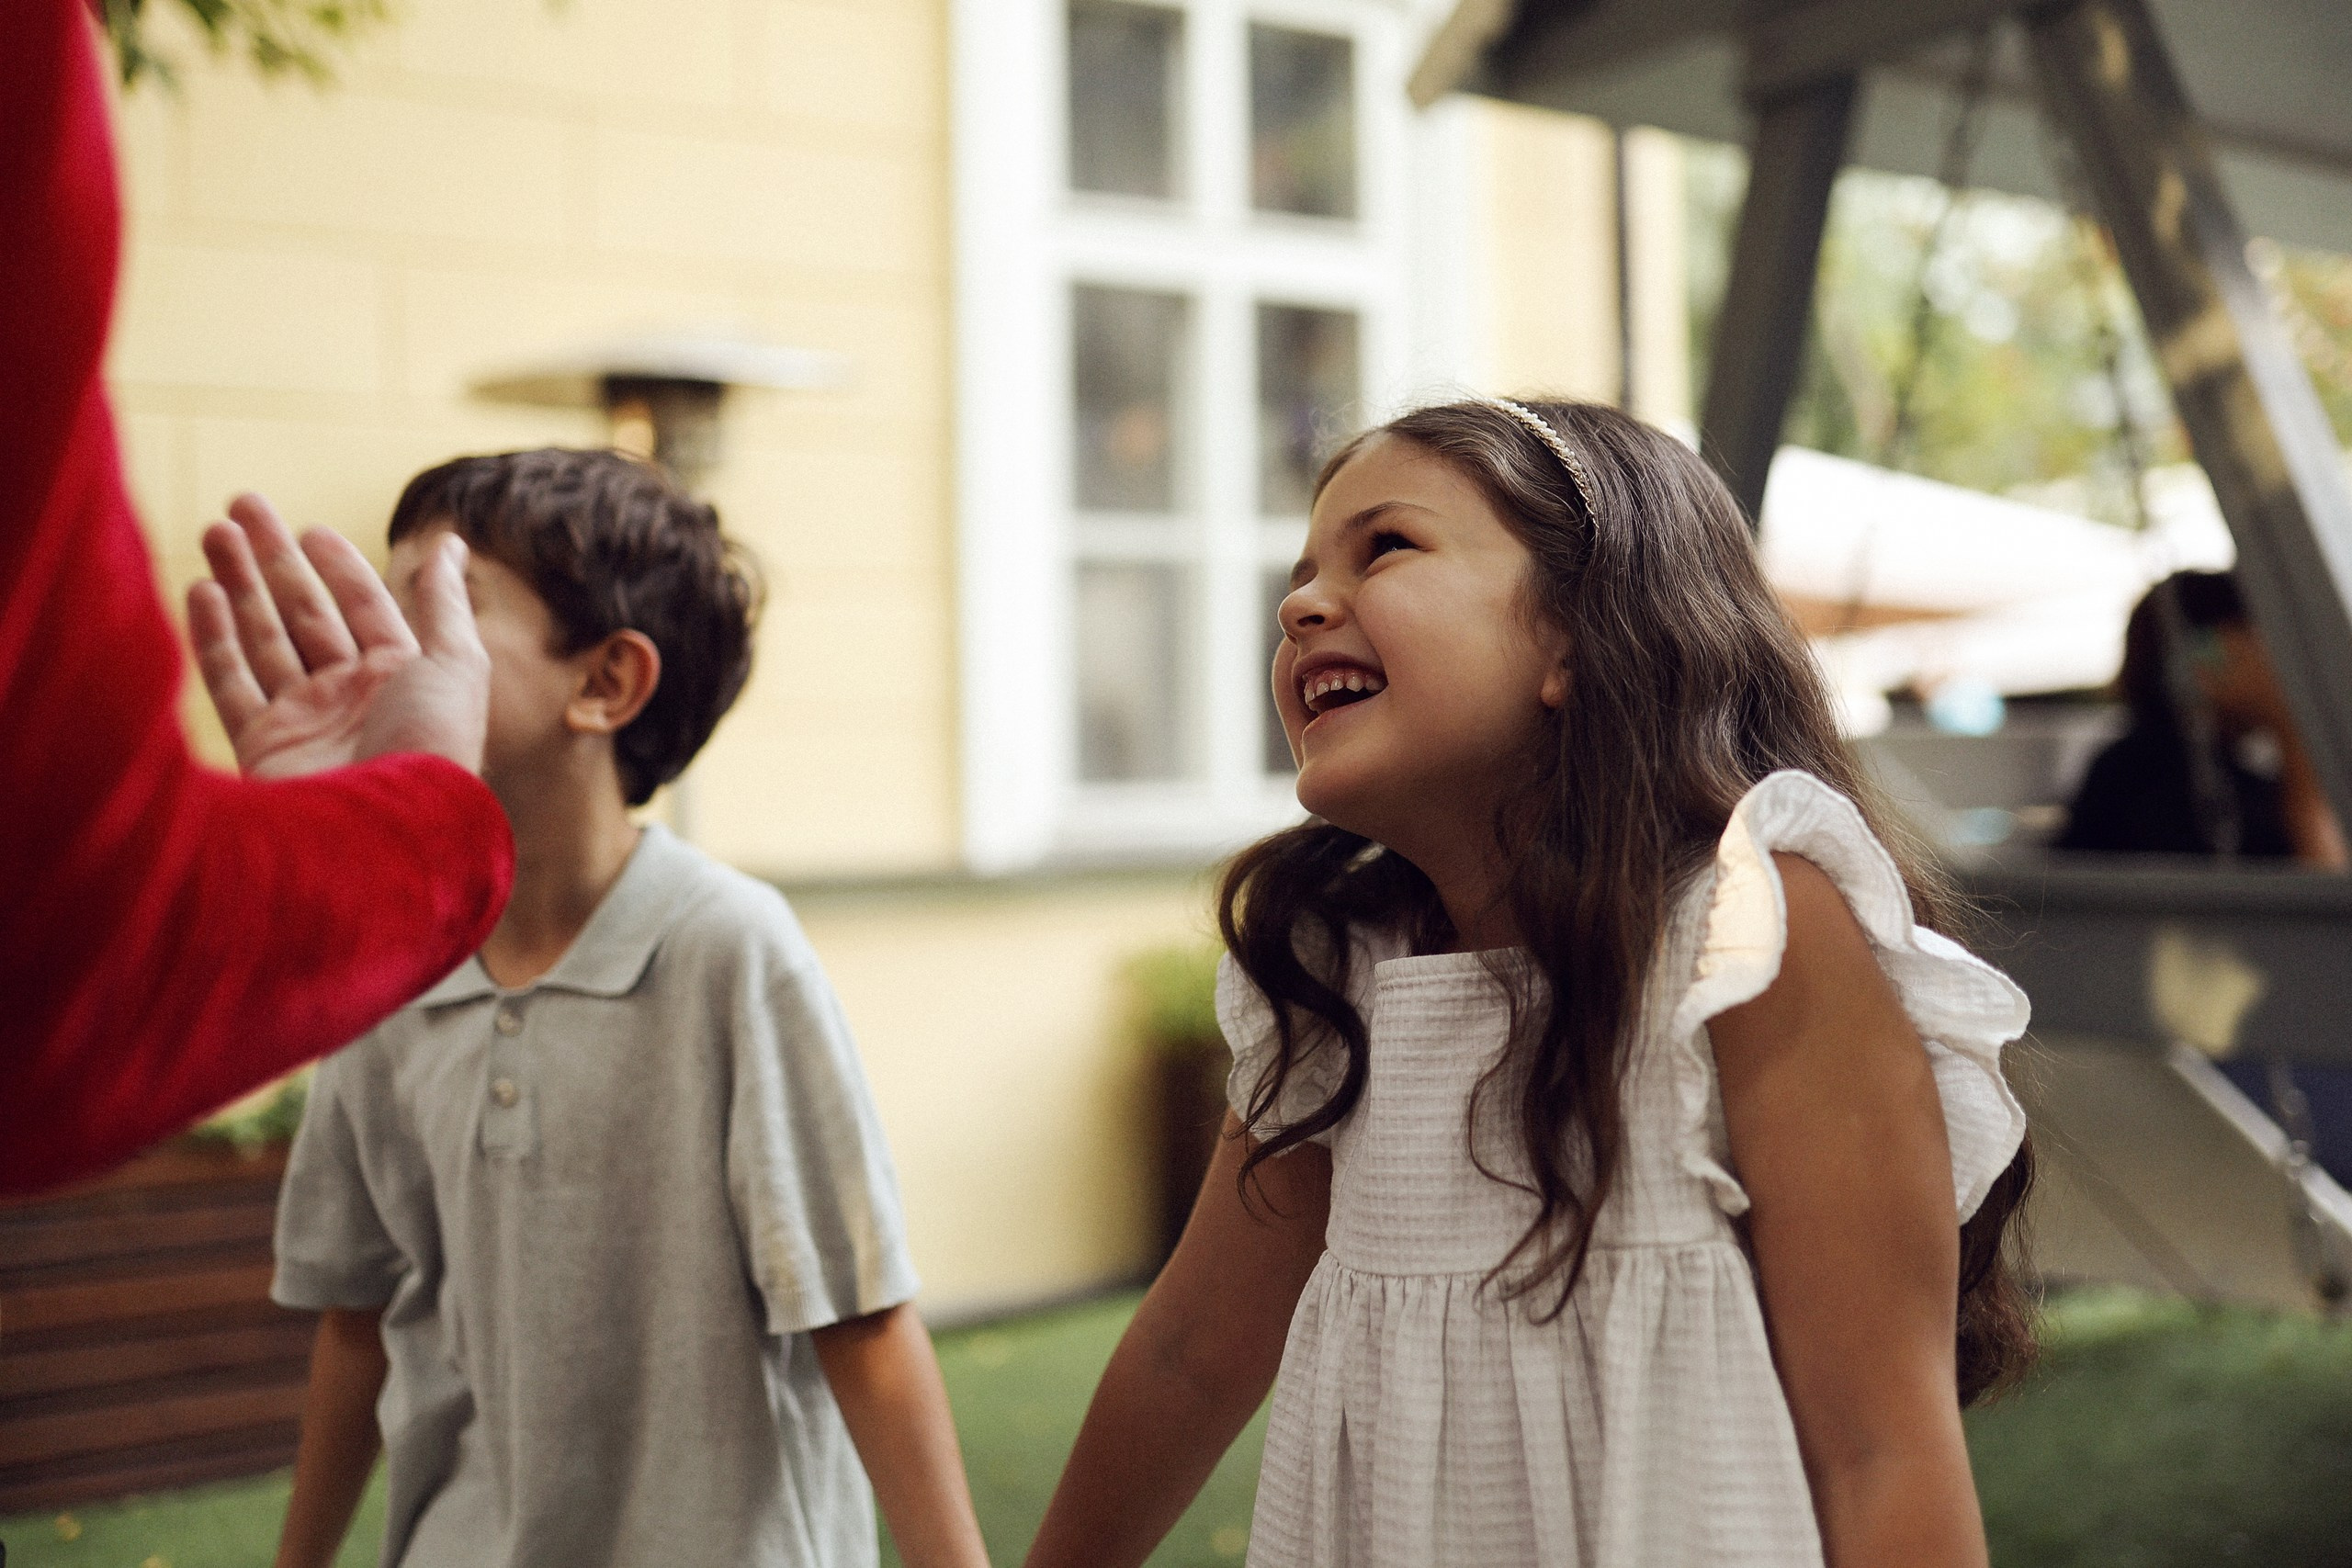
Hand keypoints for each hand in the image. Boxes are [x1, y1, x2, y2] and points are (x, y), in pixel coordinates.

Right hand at [187, 493, 489, 778]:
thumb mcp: (456, 665)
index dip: (339, 567)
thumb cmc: (430, 748)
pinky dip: (214, 636)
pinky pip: (232, 682)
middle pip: (305, 614)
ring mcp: (304, 723)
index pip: (364, 608)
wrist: (384, 836)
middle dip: (273, 560)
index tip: (309, 527)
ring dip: (238, 584)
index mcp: (402, 680)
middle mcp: (352, 699)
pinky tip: (202, 590)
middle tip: (240, 503)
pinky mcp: (262, 748)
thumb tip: (450, 542)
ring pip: (264, 638)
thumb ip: (444, 603)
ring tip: (214, 530)